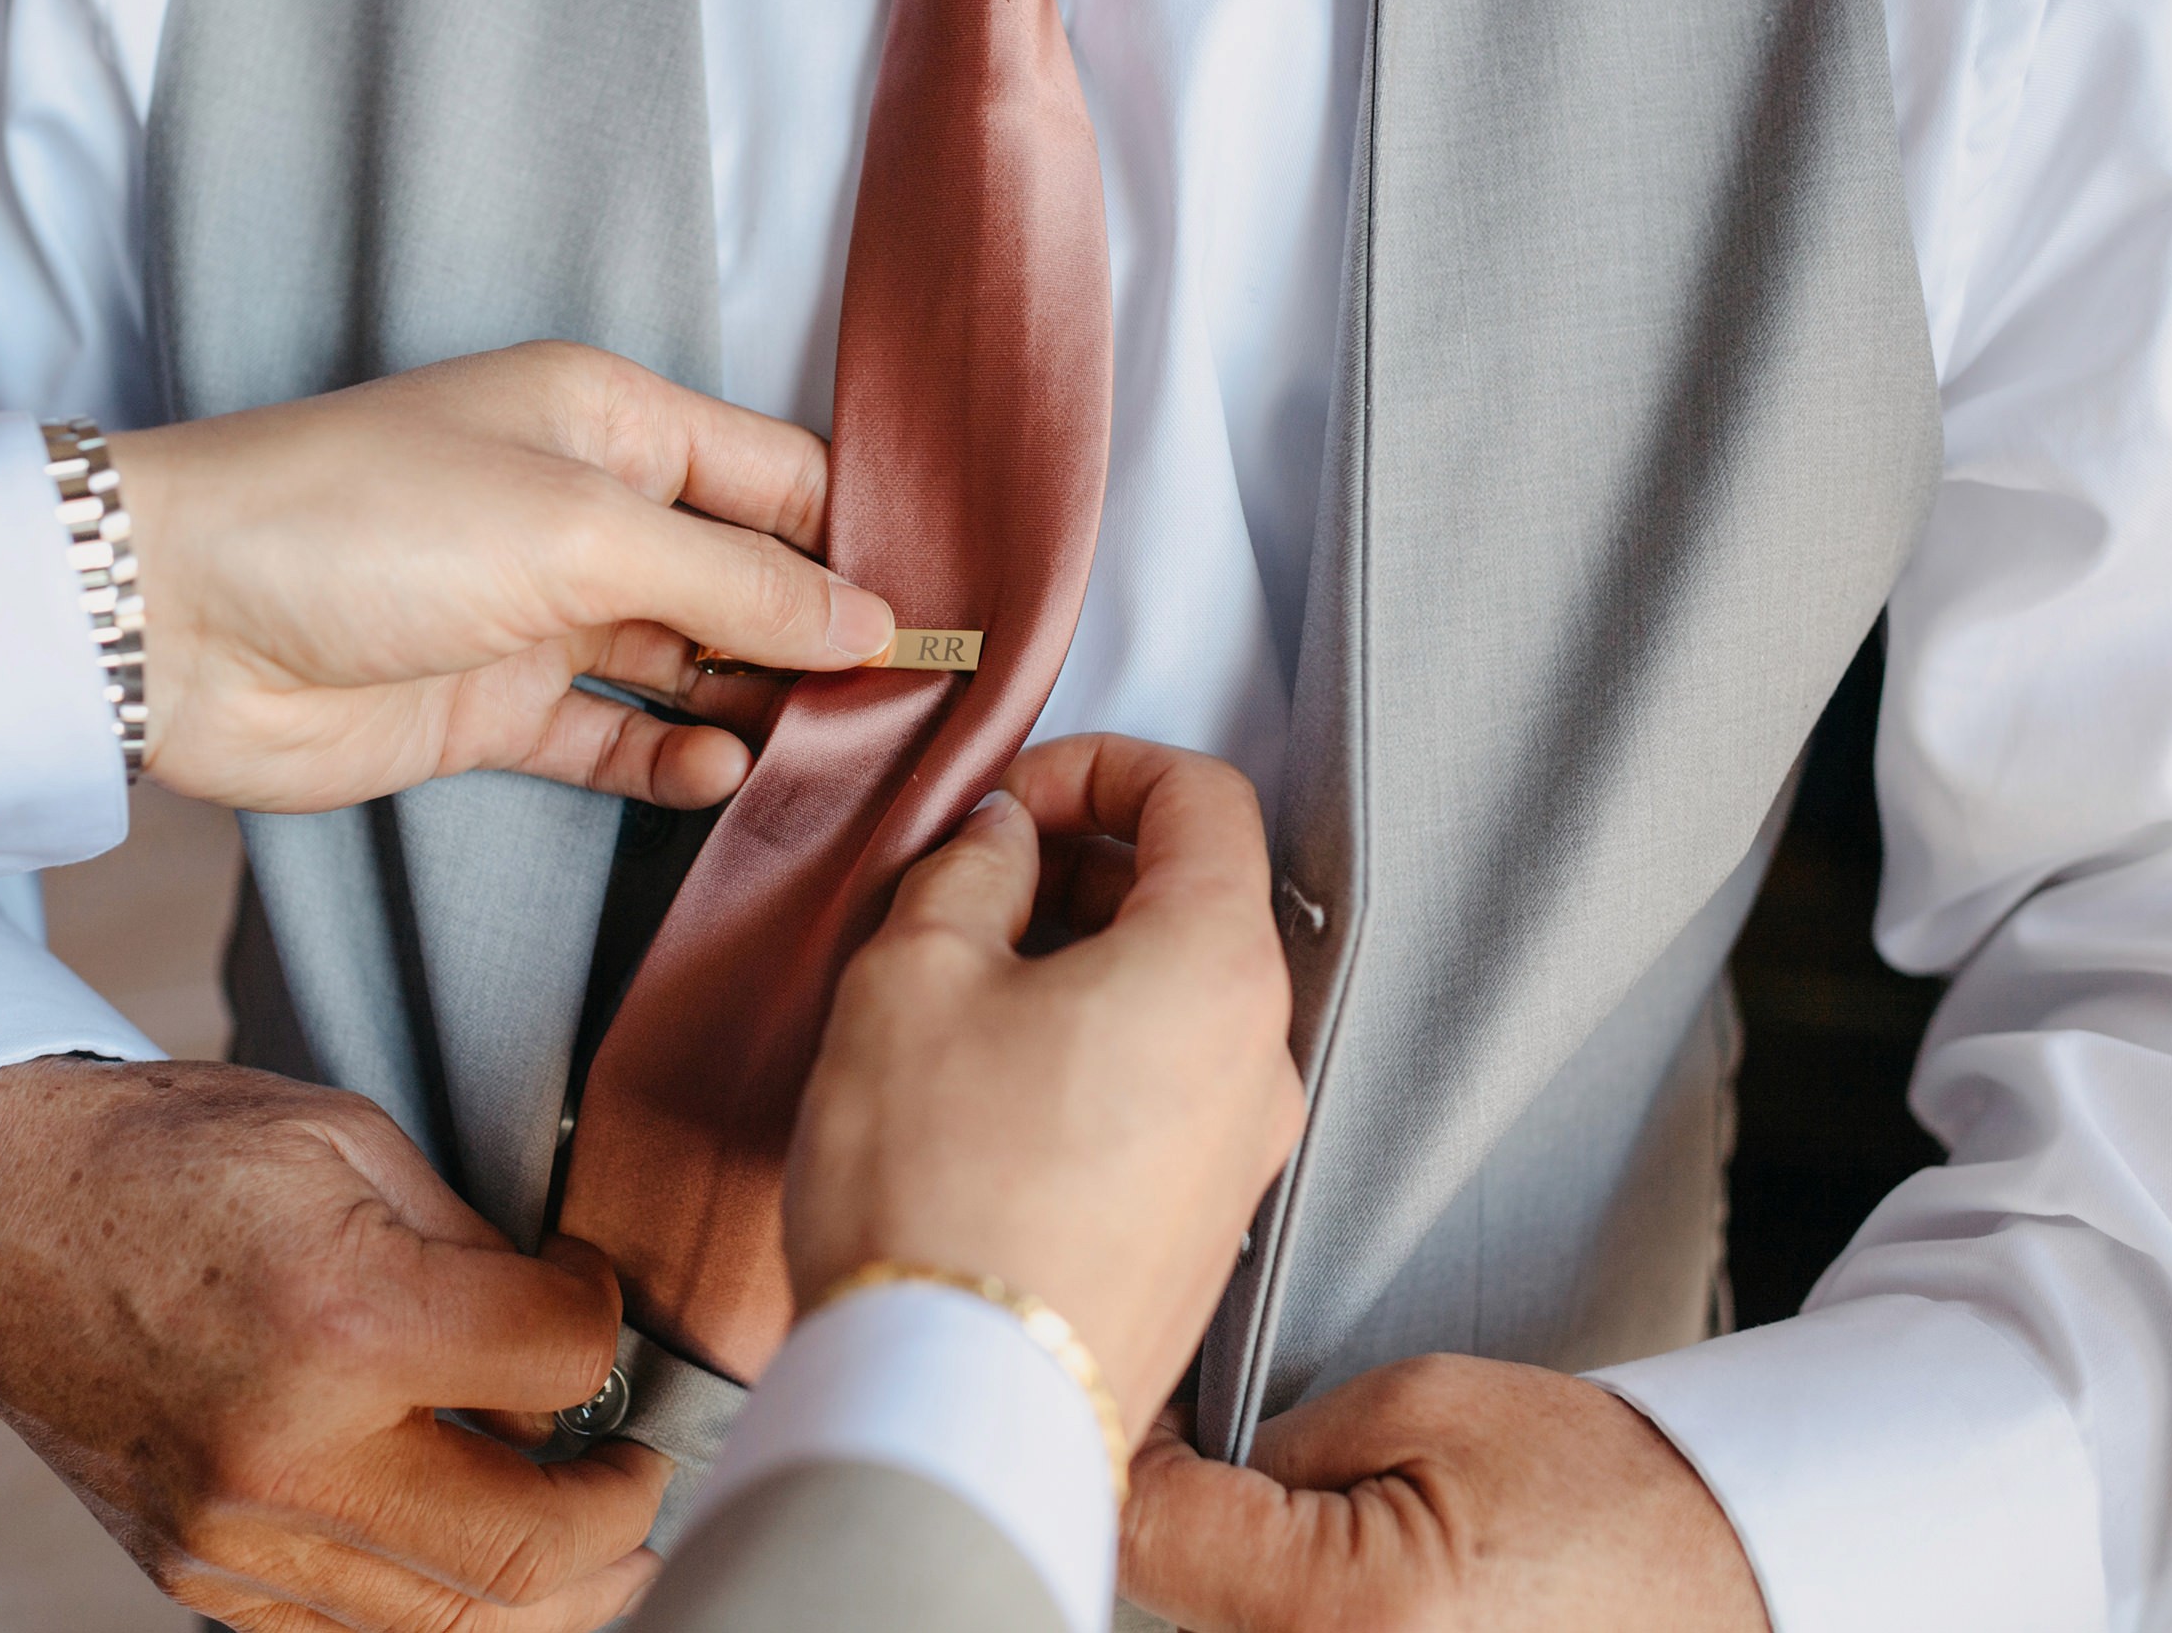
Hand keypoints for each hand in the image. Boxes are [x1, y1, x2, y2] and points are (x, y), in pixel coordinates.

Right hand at [0, 1058, 670, 1630]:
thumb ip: (475, 1247)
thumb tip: (568, 1328)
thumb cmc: (168, 1160)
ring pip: (452, 1626)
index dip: (607, 1330)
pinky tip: (479, 1554)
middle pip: (529, 1551)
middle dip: (623, 1515)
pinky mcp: (200, 1576)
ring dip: (556, 1591)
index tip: (593, 1303)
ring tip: (597, 1536)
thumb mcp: (349, 1140)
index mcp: (342, 1320)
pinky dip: (442, 1608)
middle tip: (645, 1469)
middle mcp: (289, 1454)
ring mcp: (236, 1537)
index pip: (560, 1370)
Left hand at [108, 341, 894, 813]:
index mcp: (612, 421)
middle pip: (747, 576)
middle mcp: (586, 510)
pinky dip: (672, 765)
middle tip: (916, 708)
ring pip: (692, 665)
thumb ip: (734, 579)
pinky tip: (720, 782)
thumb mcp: (577, 529)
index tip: (953, 616)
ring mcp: (541, 613)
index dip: (866, 541)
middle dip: (826, 637)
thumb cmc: (363, 523)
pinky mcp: (495, 707)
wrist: (175, 623)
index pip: (781, 476)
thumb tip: (870, 619)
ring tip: (837, 759)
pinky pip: (616, 739)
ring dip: (761, 710)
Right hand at [785, 733, 1302, 1436]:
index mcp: (1216, 968)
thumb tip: (996, 841)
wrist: (956, 1404)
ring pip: (1173, 1005)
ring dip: (1076, 970)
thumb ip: (968, 870)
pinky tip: (983, 1094)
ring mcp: (1242, 1157)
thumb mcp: (911, 974)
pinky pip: (1161, 1098)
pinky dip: (1088, 1058)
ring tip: (957, 1001)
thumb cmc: (938, 1194)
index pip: (1203, 794)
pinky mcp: (1201, 1232)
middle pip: (1194, 901)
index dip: (1098, 766)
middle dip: (1078, 871)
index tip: (1013, 799)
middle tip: (967, 894)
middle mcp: (1260, 1061)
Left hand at [1121, 1355, 1769, 1631]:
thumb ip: (1266, 1446)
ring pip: (1212, 1632)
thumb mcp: (1417, 1408)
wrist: (1728, 1578)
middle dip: (1172, 1518)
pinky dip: (1278, 1614)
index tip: (1144, 1398)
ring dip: (1222, 1577)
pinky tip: (1335, 1582)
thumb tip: (1168, 1465)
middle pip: (1162, 1598)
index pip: (1136, 1528)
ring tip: (1300, 1526)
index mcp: (1341, 1617)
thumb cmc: (1595, 1491)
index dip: (1120, 1444)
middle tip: (1215, 1448)